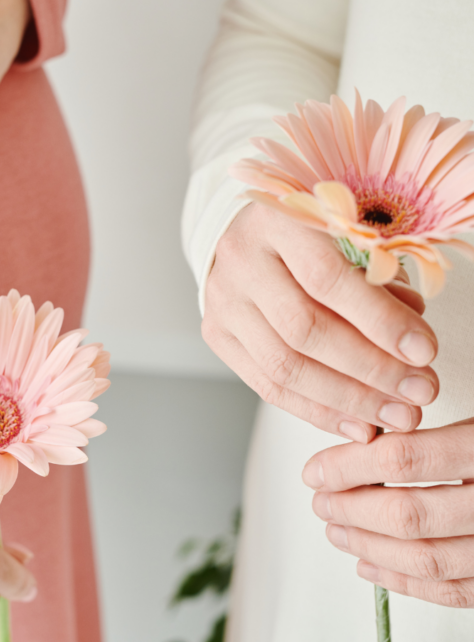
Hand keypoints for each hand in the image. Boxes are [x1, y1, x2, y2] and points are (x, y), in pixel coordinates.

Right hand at [202, 203, 438, 441]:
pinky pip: (266, 385)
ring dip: (347, 399)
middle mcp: (240, 260)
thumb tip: (410, 344)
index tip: (424, 351)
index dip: (378, 319)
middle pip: (302, 329)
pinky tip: (357, 422)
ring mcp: (222, 300)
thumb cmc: (310, 230)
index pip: (326, 278)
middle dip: (369, 369)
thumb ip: (379, 277)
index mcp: (276, 218)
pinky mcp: (217, 333)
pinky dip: (316, 410)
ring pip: (282, 366)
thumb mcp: (350, 232)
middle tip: (419, 392)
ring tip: (395, 415)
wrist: (251, 234)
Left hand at [304, 419, 473, 607]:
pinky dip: (404, 582)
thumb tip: (355, 442)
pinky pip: (456, 590)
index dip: (348, 467)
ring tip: (335, 529)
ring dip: (368, 547)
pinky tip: (370, 564)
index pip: (403, 459)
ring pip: (429, 558)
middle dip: (351, 510)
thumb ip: (422, 433)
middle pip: (409, 514)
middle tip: (320, 501)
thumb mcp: (473, 423)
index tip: (316, 470)